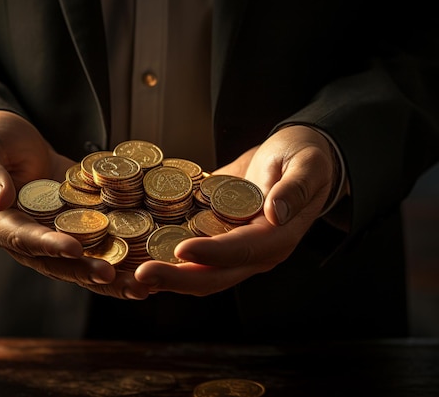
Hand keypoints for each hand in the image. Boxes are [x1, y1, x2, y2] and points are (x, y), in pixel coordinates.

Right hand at [0, 110, 150, 298]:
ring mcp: (58, 235)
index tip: (74, 248)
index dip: (48, 245)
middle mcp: (31, 239)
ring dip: (114, 277)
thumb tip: (0, 199)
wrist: (14, 142)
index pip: (25, 239)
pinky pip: (102, 242)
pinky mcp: (79, 226)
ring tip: (143, 287)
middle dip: (89, 272)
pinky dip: (125, 254)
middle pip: (60, 264)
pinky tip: (152, 261)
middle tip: (117, 279)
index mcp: (1, 224)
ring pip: (86, 263)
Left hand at [134, 125, 337, 295]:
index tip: (181, 250)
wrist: (296, 160)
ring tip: (130, 276)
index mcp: (277, 238)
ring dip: (165, 278)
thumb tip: (276, 213)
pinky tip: (136, 260)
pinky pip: (192, 261)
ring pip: (198, 275)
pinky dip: (165, 263)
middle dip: (176, 278)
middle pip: (214, 276)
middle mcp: (254, 253)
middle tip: (141, 275)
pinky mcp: (218, 243)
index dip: (211, 254)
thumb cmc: (306, 159)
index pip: (241, 251)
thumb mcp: (307, 165)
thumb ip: (295, 188)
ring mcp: (234, 252)